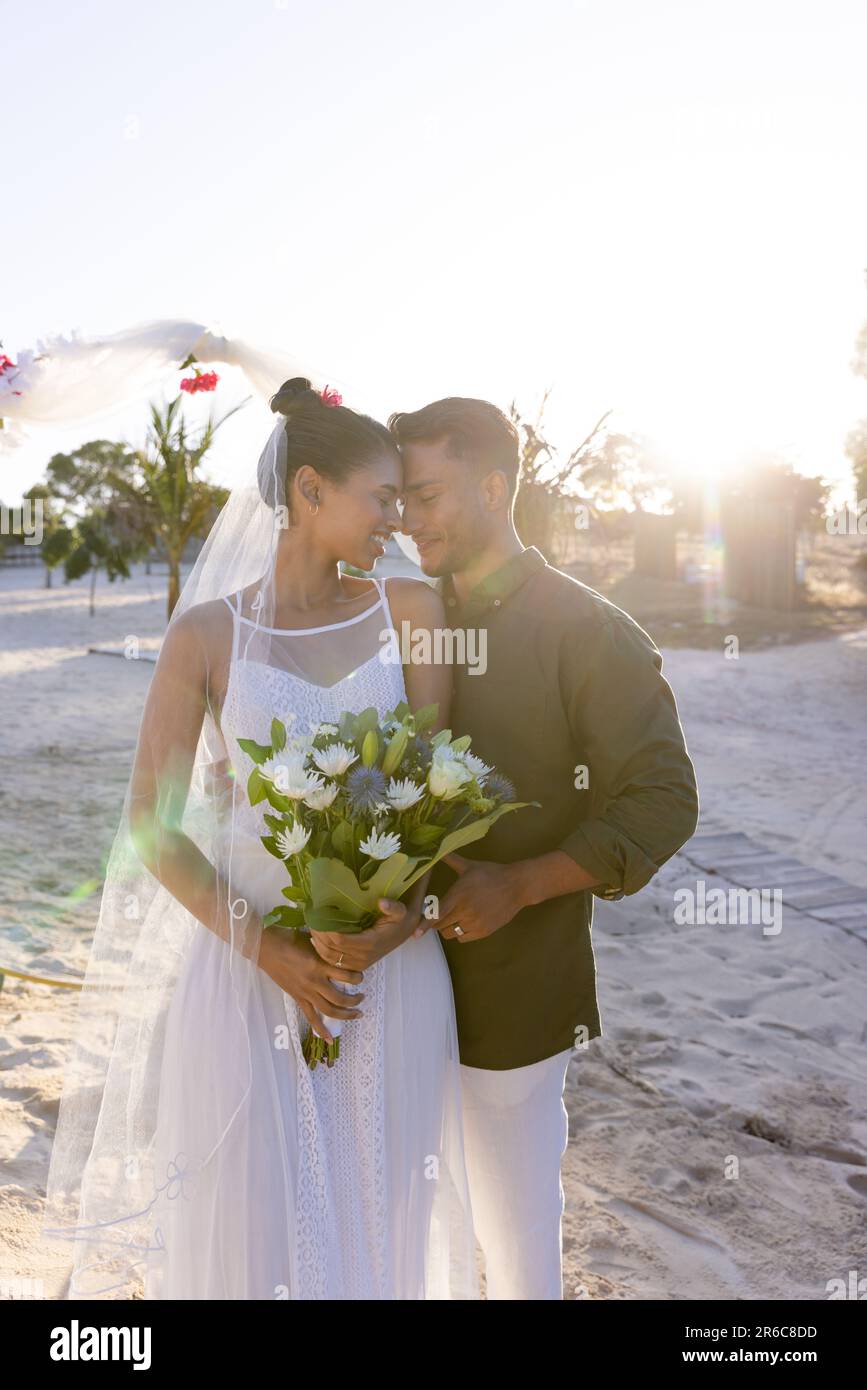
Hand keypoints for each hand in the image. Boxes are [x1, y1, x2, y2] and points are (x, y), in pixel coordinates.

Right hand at [258, 926, 365, 1045]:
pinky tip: (329, 1040)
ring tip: (357, 1013)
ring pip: (329, 1010)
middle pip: (340, 998)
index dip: (358, 977)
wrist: (267, 948)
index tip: (361, 976)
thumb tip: (344, 951)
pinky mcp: (298, 998)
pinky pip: (311, 1018)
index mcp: (320, 965)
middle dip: (355, 1001)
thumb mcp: (314, 941)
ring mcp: (306, 992)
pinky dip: (321, 1029)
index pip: (346, 975)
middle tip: (362, 997)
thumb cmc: (290, 939)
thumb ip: (328, 950)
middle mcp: (315, 981)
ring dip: (346, 1015)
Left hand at [309, 894, 418, 971]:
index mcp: (369, 943)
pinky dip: (323, 953)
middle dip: (318, 936)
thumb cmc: (400, 920)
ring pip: (330, 958)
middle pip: (331, 950)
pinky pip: (334, 963)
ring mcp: (359, 964)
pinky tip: (316, 940)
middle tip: (310, 920)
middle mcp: (362, 957)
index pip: (339, 940)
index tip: (317, 916)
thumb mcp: (401, 911)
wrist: (406, 932)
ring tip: (311, 928)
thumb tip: (382, 902)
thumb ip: (393, 907)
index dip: (325, 930)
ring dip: (318, 944)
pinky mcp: (356, 966)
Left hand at [419, 852, 526, 941]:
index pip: (437, 913)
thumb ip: (450, 860)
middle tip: (439, 913)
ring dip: (448, 927)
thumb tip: (436, 850)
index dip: (425, 924)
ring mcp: (475, 923)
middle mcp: (465, 911)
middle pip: (441, 925)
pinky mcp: (484, 931)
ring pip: (451, 933)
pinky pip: (464, 938)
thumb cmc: (491, 873)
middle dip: (436, 921)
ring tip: (453, 917)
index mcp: (459, 894)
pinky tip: (465, 922)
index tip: (415, 933)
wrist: (517, 885)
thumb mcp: (469, 866)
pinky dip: (461, 933)